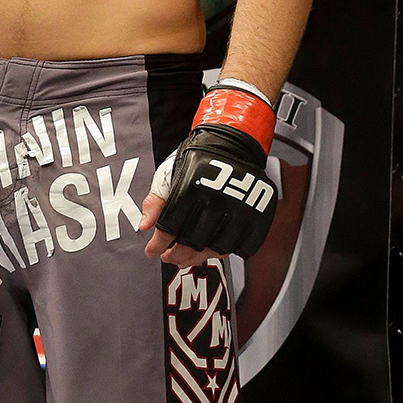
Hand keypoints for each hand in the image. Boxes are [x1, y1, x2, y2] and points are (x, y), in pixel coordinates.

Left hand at [141, 123, 276, 262]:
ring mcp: (240, 209)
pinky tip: (214, 249)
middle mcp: (216, 199)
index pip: (169, 228)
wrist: (231, 144)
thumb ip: (154, 201)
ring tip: (188, 257)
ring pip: (216, 249)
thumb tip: (144, 226)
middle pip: (192, 243)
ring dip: (198, 258)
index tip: (152, 251)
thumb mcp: (169, 174)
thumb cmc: (197, 159)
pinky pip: (242, 247)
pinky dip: (227, 253)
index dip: (157, 245)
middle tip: (169, 257)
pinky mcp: (258, 216)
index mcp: (191, 188)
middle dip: (176, 255)